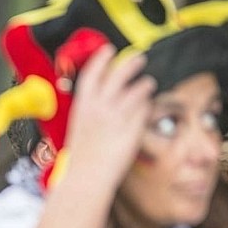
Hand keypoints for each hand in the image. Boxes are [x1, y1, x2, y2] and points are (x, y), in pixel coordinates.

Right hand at [66, 45, 155, 186]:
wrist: (87, 178)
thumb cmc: (81, 158)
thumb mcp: (78, 128)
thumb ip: (89, 111)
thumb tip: (101, 101)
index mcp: (83, 105)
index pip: (92, 73)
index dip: (101, 59)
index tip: (108, 50)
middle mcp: (100, 107)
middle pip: (119, 75)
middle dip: (130, 64)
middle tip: (140, 58)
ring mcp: (117, 117)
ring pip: (137, 90)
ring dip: (144, 84)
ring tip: (149, 83)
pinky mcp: (132, 128)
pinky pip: (144, 110)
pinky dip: (147, 106)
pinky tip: (148, 107)